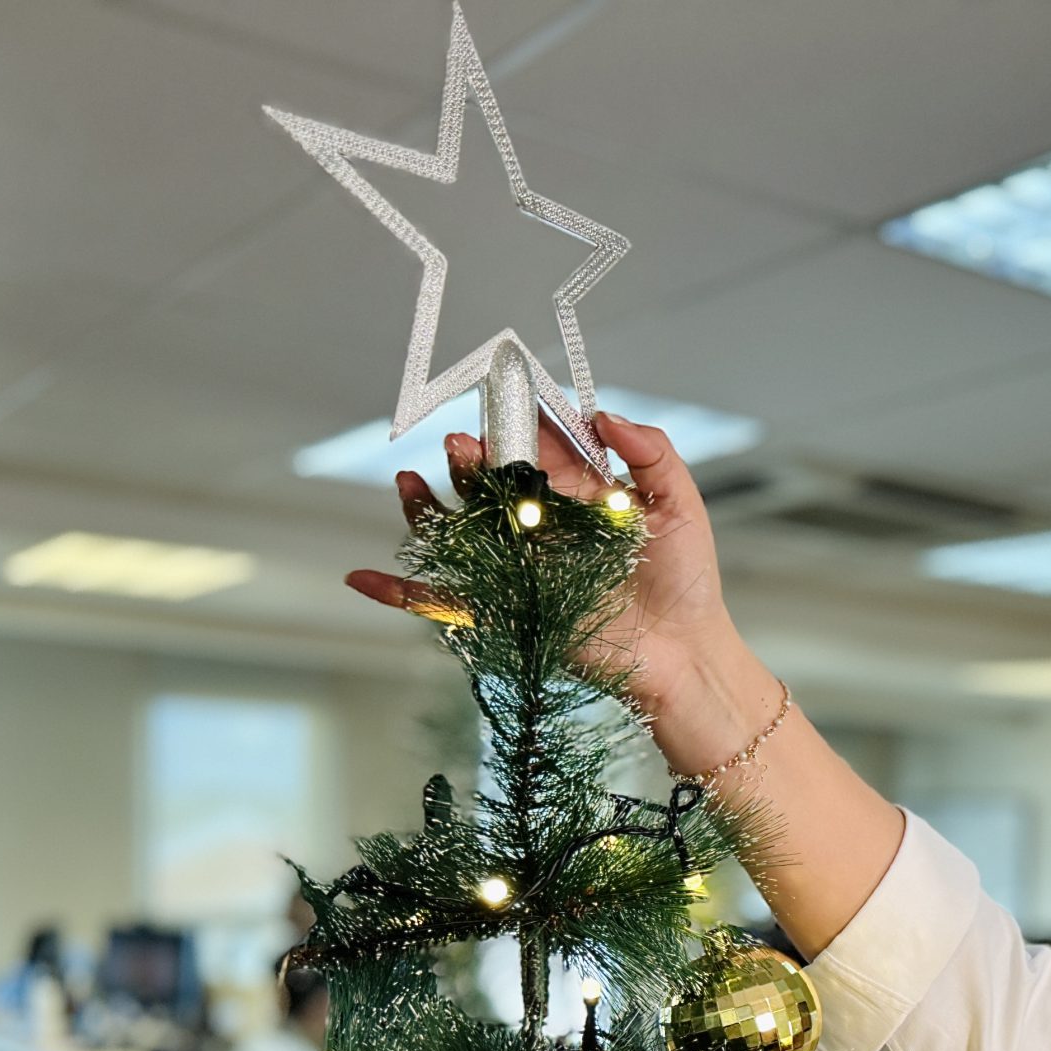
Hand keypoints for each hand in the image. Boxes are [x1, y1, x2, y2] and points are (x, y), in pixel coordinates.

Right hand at [344, 410, 754, 771]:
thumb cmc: (686, 583)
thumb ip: (652, 452)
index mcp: (578, 494)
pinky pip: (445, 600)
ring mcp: (521, 566)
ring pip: (459, 529)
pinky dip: (400, 593)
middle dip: (470, 460)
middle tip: (462, 444)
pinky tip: (364, 577)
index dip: (515, 423)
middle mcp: (542, 525)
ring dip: (428, 505)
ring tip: (413, 481)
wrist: (685, 655)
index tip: (499, 395)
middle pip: (490, 483)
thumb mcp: (681, 506)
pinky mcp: (508, 609)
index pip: (535, 449)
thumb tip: (603, 412)